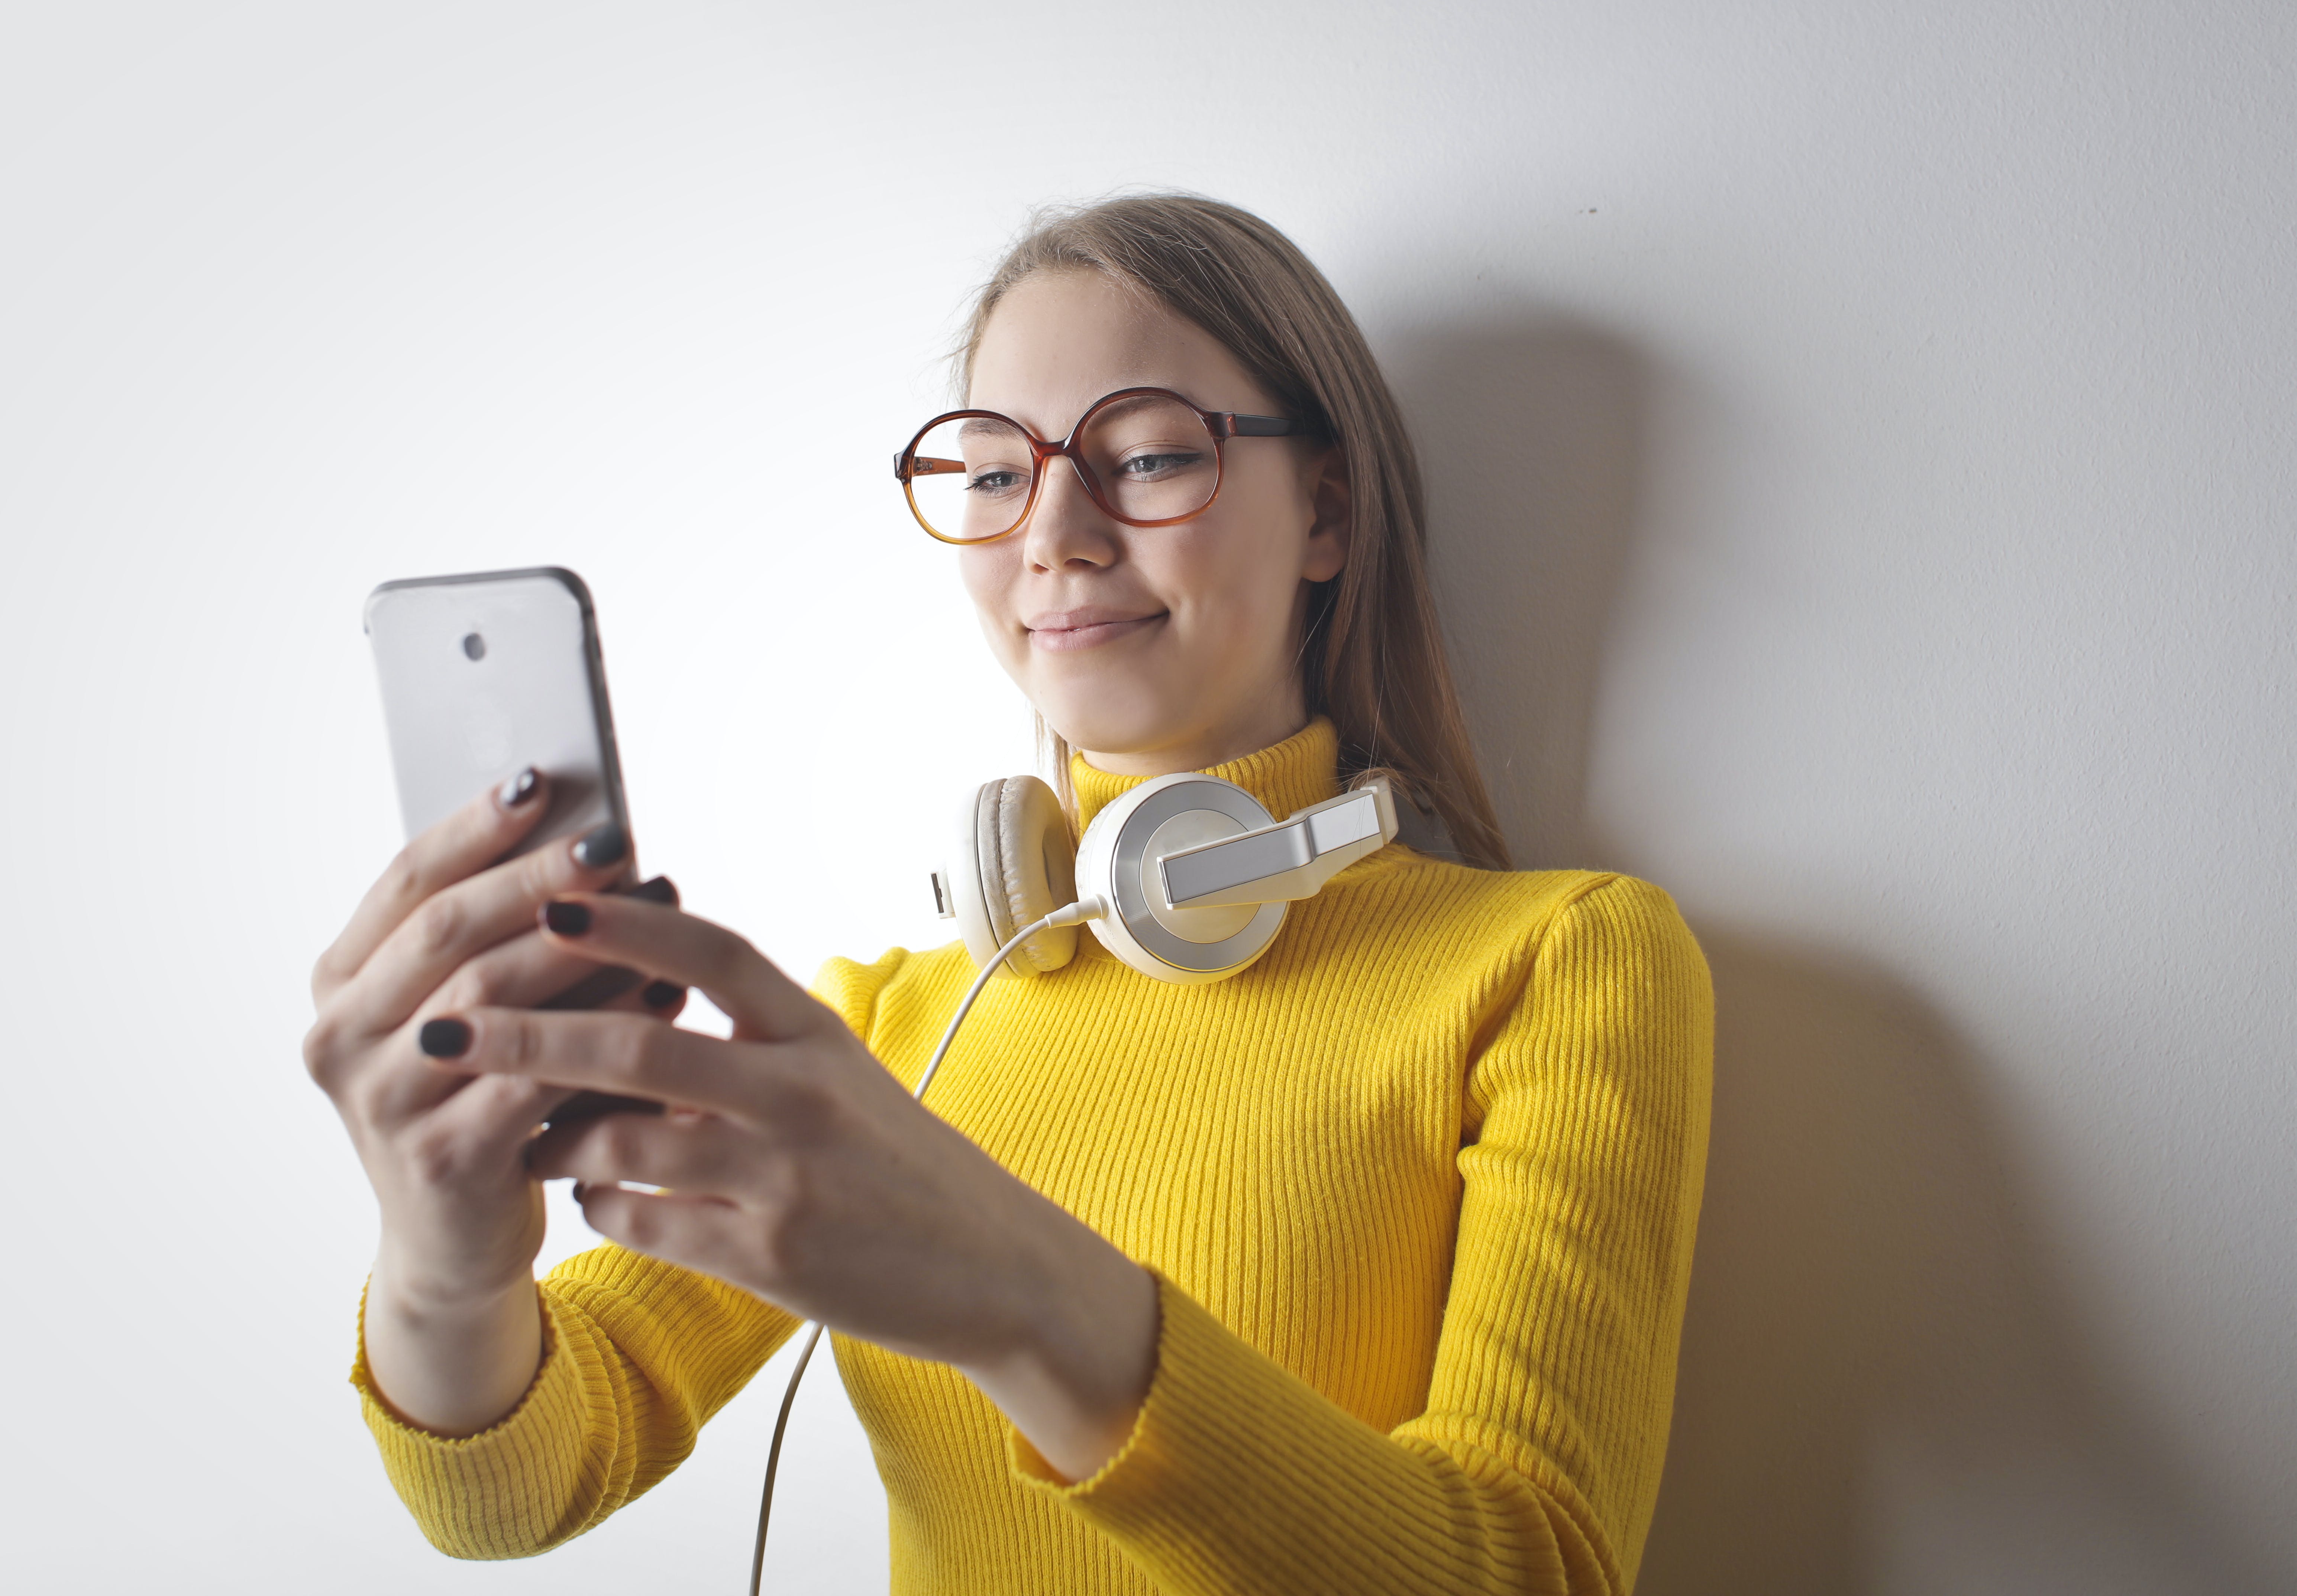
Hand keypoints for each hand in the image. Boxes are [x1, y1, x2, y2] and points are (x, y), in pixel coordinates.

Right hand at [304, 771, 678, 1433]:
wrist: (459, 1239)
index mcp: (340, 981)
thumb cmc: (482, 1098)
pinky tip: (663, 1000)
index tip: (543, 777)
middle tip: (618, 838)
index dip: (474, 827)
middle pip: (448, 932)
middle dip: (538, 878)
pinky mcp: (438, 1160)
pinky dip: (600, 1032)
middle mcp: (340, 1036)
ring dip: (582, 947)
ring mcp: (380, 1102)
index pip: (407, 882)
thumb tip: (591, 836)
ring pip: (490, 1001)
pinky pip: (529, 1079)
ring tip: (658, 902)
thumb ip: (503, 934)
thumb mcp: (481, 1008)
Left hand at [420, 890, 1160, 1480]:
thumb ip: (751, 1031)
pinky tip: (590, 1199)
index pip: (708, 952)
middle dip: (529, 1033)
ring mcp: (781, 1178)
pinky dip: (600, 1209)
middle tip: (448, 1022)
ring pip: (625, 1144)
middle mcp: (797, 1094)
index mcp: (813, 1033)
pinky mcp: (769, 1258)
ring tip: (516, 1132)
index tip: (546, 899)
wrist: (989, 1263)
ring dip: (553, 1138)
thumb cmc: (896, 1161)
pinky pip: (646, 1225)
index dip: (623, 923)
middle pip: (639, 1046)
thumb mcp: (838, 1072)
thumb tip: (638, 986)